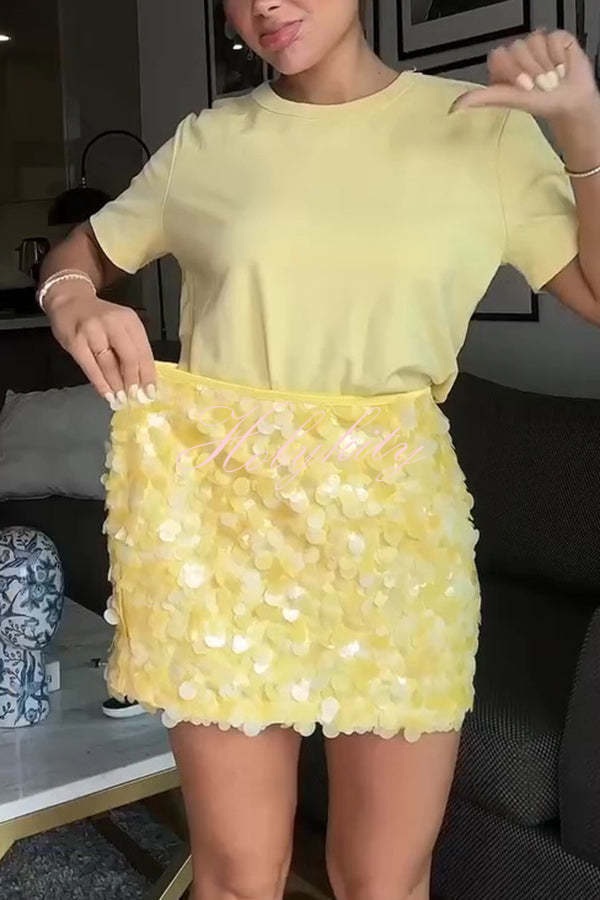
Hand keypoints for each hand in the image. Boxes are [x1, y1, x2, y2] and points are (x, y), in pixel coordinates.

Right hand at [45, 286, 156, 407]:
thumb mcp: (121, 325)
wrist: (69, 301)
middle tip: (137, 398)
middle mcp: (112, 323)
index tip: (151, 392)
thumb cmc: (99, 318)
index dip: (148, 374)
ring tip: (122, 400)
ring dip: (117, 385)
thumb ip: (131, 347)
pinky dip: (100, 383)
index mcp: (129, 320)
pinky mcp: (75, 341)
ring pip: (109, 364)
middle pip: (129, 357)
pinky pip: (90, 367)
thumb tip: (142, 379)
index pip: (143, 350)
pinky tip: (106, 394)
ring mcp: (92, 331)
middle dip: (134, 381)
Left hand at [448, 28, 599, 123]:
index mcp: (503, 65)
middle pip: (517, 48)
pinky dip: (559, 57)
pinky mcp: (555, 38)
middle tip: (538, 85)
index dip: (513, 70)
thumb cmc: (540, 102)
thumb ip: (481, 99)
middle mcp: (518, 53)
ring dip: (546, 66)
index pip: (499, 55)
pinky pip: (553, 39)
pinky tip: (561, 67)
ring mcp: (536, 44)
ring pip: (535, 41)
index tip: (524, 87)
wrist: (568, 103)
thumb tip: (454, 107)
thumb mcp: (508, 100)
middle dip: (531, 71)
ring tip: (551, 78)